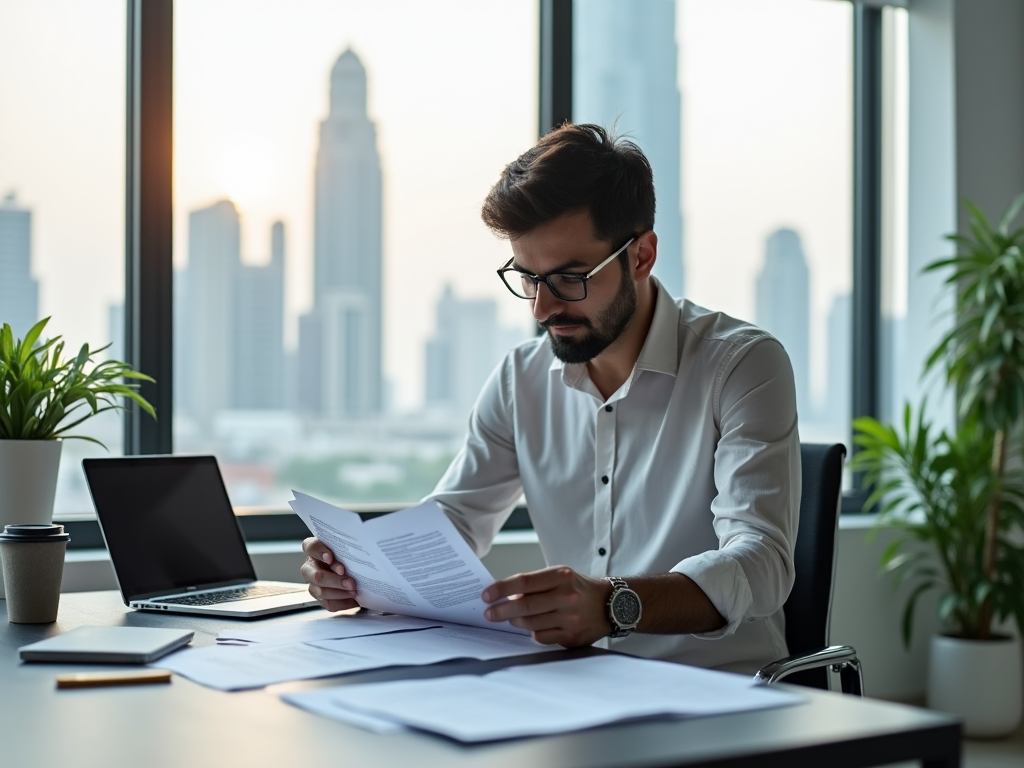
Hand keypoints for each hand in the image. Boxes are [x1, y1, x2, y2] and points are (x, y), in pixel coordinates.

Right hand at [299, 537, 358, 611]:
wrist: (357, 571)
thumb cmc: (350, 555)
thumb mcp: (349, 548)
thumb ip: (348, 549)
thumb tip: (357, 553)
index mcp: (314, 550)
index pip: (311, 547)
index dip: (319, 553)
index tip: (330, 558)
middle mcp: (310, 567)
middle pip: (316, 576)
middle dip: (335, 580)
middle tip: (351, 582)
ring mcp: (313, 584)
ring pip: (321, 591)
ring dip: (339, 593)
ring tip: (354, 591)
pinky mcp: (320, 597)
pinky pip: (328, 603)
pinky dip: (342, 602)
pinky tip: (353, 600)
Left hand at [481, 566, 612, 646]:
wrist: (609, 604)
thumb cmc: (578, 588)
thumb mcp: (560, 576)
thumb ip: (535, 584)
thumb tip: (505, 595)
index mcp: (561, 576)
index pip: (524, 581)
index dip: (501, 589)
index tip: (486, 595)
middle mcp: (567, 596)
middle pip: (525, 605)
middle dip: (501, 610)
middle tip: (488, 613)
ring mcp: (570, 618)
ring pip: (531, 623)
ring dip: (514, 621)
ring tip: (508, 619)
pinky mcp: (572, 636)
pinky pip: (541, 637)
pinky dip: (531, 632)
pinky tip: (529, 628)